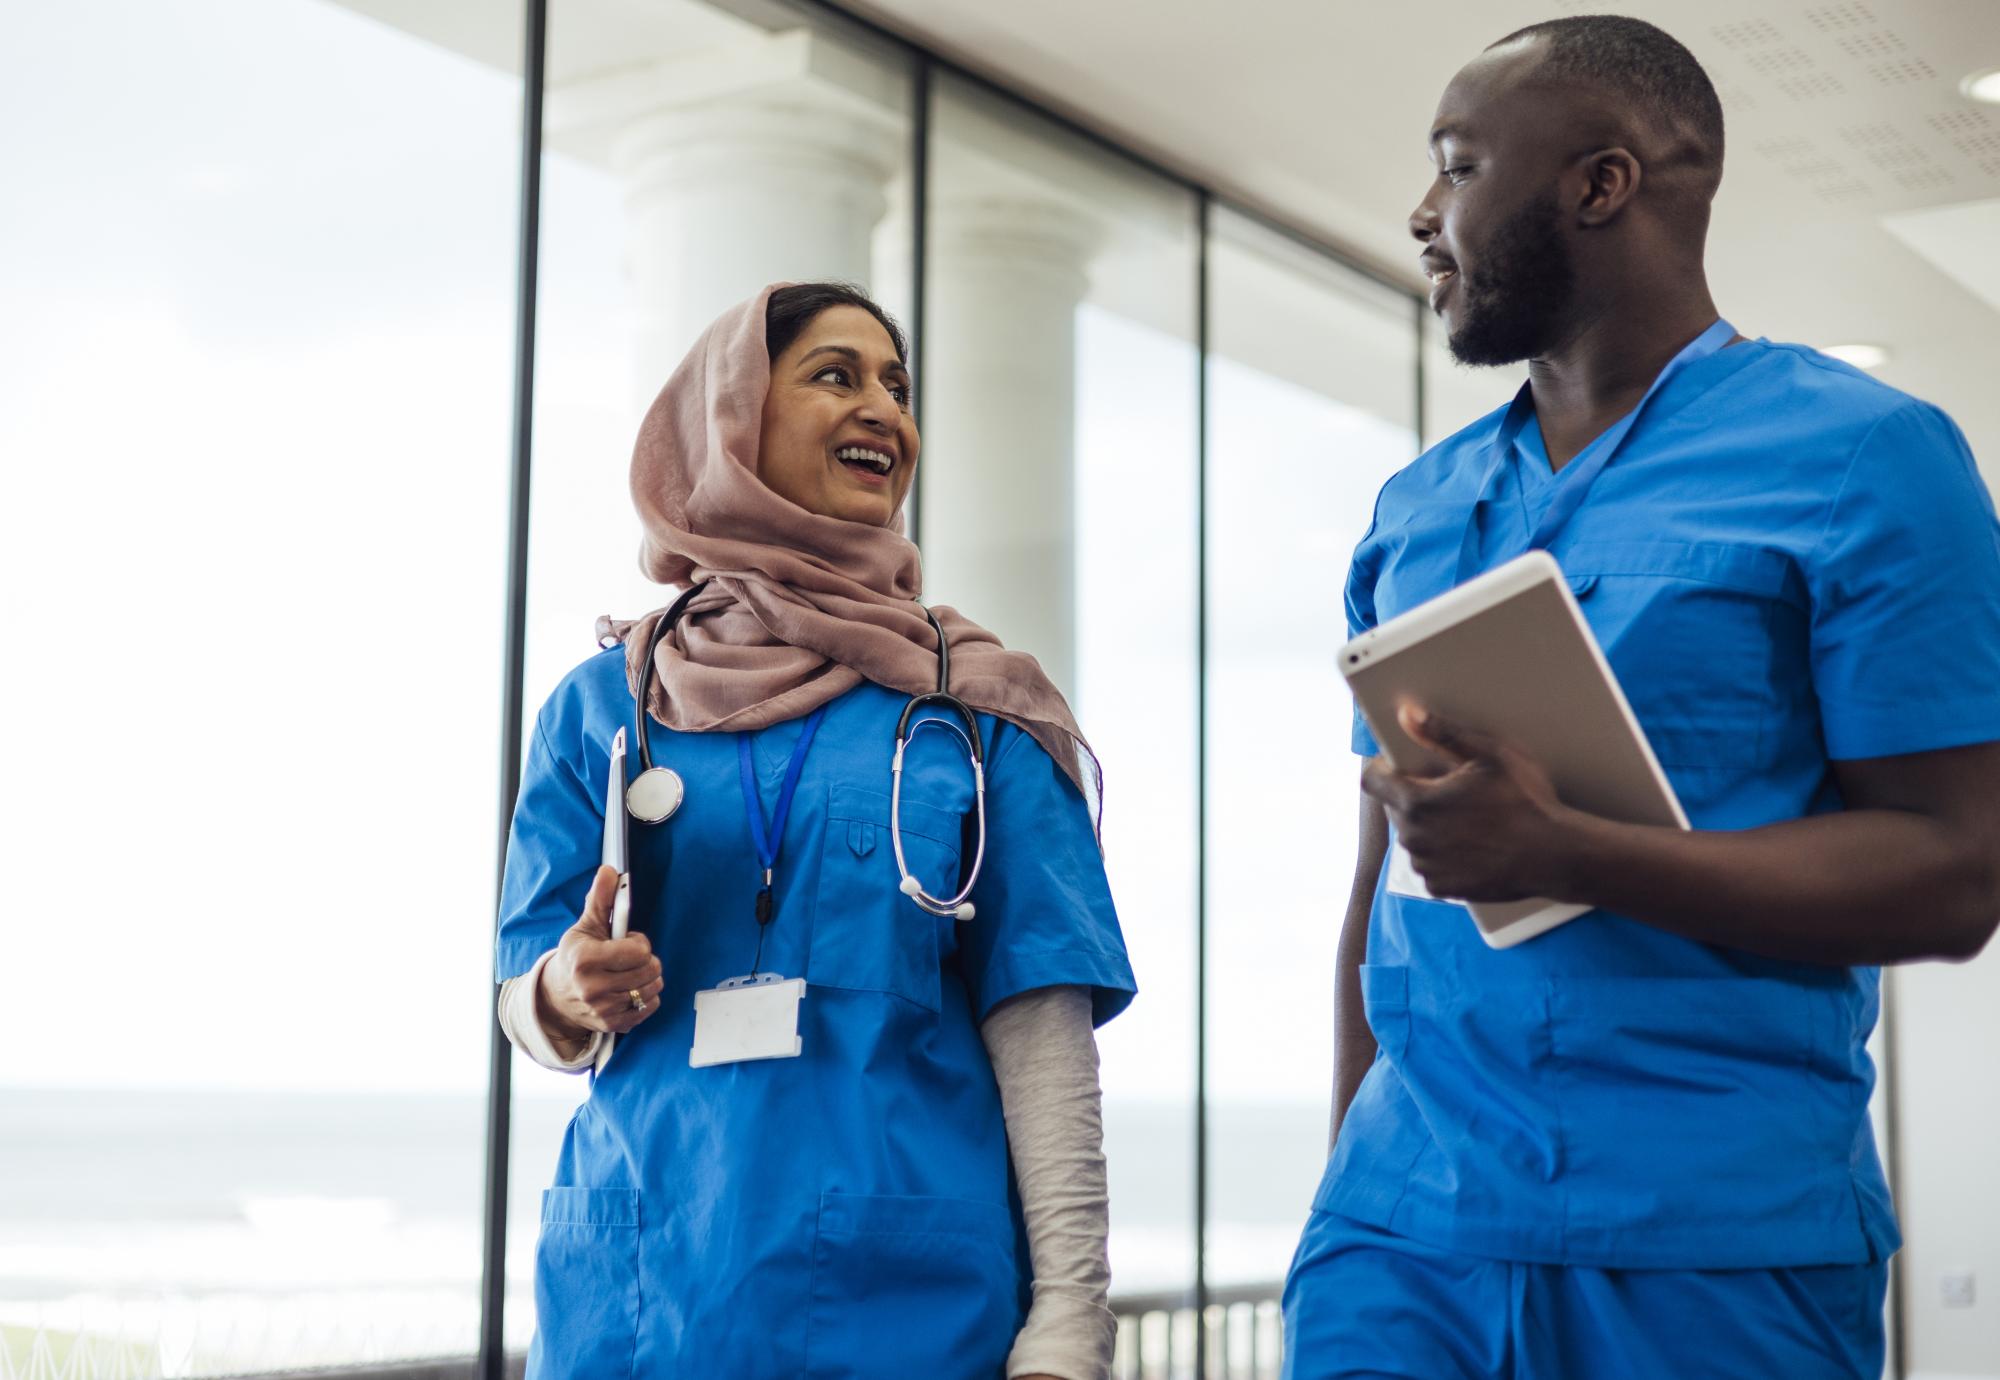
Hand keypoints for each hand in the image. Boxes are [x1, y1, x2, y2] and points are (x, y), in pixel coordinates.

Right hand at [536, 866, 663, 1040]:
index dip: (638, 942)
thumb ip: (600, 900)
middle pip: (650, 970)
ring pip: (653, 988)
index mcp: (586, 960)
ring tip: (629, 973)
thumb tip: (610, 871)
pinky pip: (650, 1006)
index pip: (639, 951)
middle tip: (628, 958)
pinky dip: (647, 997)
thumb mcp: (585, 927)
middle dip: (645, 959)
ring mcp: (604, 1009)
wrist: (556, 997)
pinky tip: (630, 989)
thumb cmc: (575, 958)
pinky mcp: (613, 1024)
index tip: (626, 941)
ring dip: (648, 978)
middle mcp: (594, 988)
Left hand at [1361, 703, 1583, 903]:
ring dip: (1428, 827)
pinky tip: (1472, 846)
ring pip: (1412, 838)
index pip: (1372, 781)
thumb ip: (1443, 733)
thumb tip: (1406, 714)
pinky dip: (1442, 855)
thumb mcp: (1490, 755)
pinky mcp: (1441, 888)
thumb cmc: (1526, 801)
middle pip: (1394, 808)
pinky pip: (1429, 865)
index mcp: (1416, 802)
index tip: (1400, 765)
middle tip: (1451, 791)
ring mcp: (1426, 866)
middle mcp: (1413, 838)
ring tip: (1466, 820)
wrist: (1555, 856)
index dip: (1382, 769)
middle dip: (1412, 796)